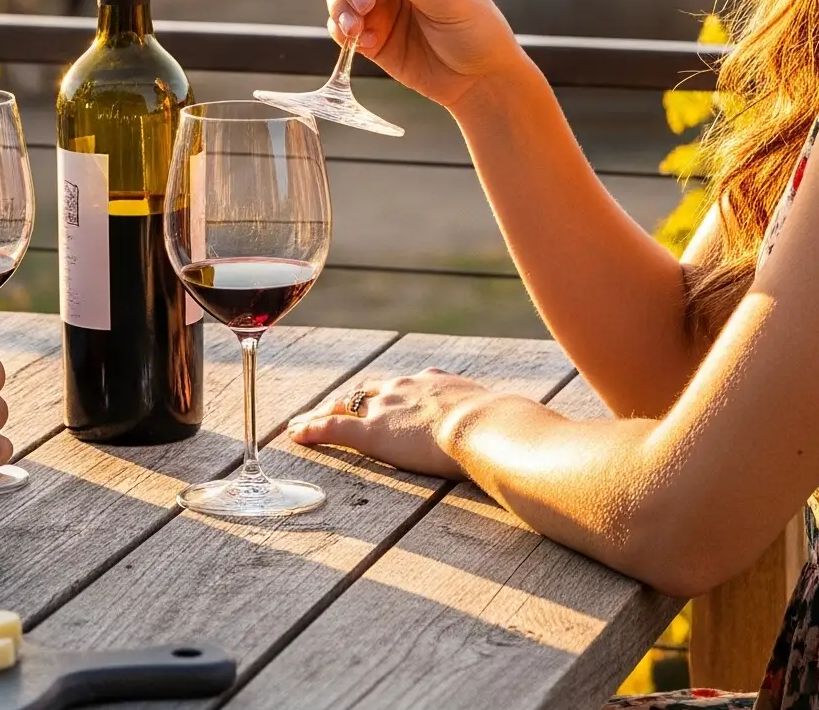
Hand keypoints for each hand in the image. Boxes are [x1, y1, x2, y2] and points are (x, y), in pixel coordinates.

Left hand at [287, 368, 505, 475]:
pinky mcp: (372, 432)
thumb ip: (496, 421)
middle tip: (324, 408)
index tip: (372, 401)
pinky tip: (295, 435)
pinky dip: (311, 430)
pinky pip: (332, 428)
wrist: (488, 424)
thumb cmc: (503, 425)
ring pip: (341, 406)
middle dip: (342, 400)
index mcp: (433, 383)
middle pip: (363, 391)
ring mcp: (385, 407)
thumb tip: (523, 434)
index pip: (398, 387)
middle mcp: (403, 387)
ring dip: (319, 414)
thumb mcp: (499, 415)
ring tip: (300, 424)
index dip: (381, 395)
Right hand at [325, 0, 526, 110]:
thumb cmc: (478, 32)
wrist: (479, 81)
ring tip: (357, 27)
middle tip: (365, 4)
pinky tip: (362, 41)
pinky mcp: (370, 30)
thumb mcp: (450, 1)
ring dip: (341, 5)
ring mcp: (380, 0)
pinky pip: (341, 23)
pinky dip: (343, 30)